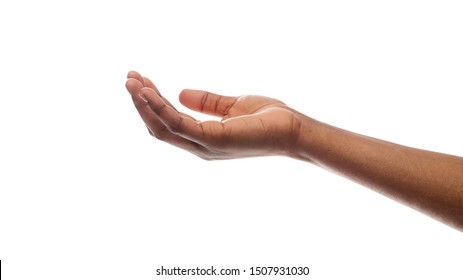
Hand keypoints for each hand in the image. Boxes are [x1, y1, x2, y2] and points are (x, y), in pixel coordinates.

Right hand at [125, 71, 301, 159]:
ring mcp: (205, 145)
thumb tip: (180, 93)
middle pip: (160, 127)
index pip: (169, 122)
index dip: (152, 103)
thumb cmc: (268, 120)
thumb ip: (207, 103)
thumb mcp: (232, 106)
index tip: (141, 80)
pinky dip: (160, 108)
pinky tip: (148, 91)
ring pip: (163, 126)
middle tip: (129, 78)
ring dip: (144, 104)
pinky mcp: (213, 139)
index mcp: (203, 138)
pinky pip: (178, 123)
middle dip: (141, 103)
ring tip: (131, 81)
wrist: (293, 130)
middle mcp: (199, 146)